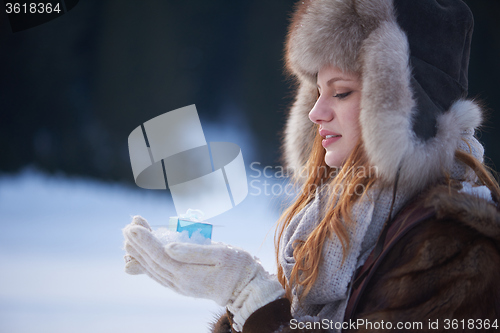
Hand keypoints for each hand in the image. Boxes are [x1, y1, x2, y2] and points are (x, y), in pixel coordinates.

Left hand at [122, 216, 284, 329]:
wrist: (247, 289)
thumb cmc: (238, 266)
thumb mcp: (222, 253)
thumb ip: (194, 251)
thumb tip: (169, 247)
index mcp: (189, 275)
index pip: (160, 256)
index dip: (145, 241)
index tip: (133, 226)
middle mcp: (181, 283)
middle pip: (153, 262)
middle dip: (139, 243)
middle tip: (128, 226)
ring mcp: (181, 286)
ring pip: (154, 269)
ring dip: (140, 252)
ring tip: (129, 238)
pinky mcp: (183, 285)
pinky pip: (159, 275)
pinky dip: (146, 265)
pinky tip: (138, 259)